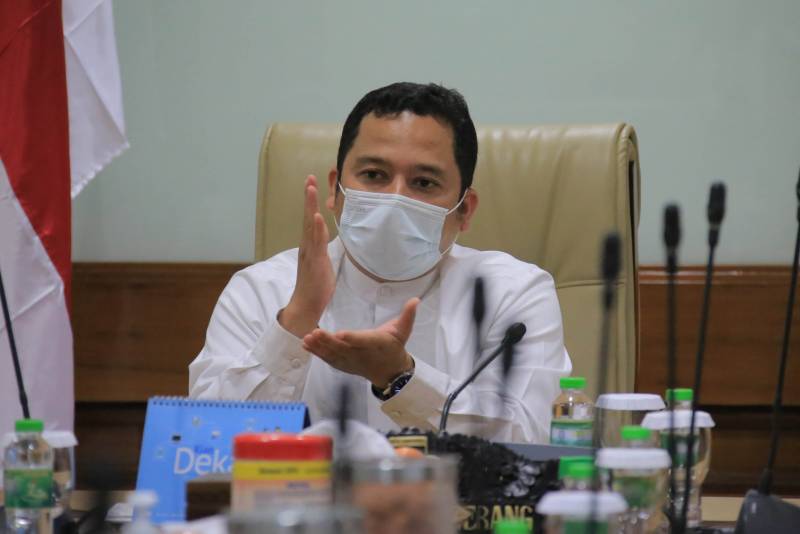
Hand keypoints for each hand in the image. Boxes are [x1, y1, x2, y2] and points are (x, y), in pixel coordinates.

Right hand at [280, 175, 334, 337]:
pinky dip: (316, 228)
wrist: (307, 304)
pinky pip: (316, 242)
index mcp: (310, 245)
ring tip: (311, 189)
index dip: (311, 201)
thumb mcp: (322, 262)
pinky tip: (317, 216)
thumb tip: (325, 236)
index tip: (312, 184)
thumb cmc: (316, 285)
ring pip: (310, 225)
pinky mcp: (314, 261)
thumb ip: (322, 247)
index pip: (311, 219)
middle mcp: (306, 245)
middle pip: (308, 216)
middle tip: (309, 178)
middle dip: (309, 197)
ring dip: (311, 206)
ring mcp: (309, 252)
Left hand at [302, 298, 419, 387]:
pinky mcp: (343, 364)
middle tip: (314, 333)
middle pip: (343, 348)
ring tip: (306, 338)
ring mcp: (350, 361)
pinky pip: (328, 359)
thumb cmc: (394, 347)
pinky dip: (317, 353)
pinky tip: (305, 345)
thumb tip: (416, 300)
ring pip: (333, 355)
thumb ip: (407, 315)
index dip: (352, 338)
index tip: (340, 334)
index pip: (363, 341)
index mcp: (375, 344)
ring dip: (319, 347)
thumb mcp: (403, 331)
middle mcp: (361, 354)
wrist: (389, 372)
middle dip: (328, 342)